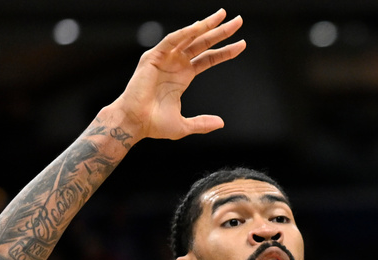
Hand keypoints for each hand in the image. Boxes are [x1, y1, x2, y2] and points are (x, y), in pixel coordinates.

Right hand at [111, 9, 245, 141]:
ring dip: (206, 25)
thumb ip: (202, 123)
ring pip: (189, 37)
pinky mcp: (153, 57)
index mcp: (183, 76)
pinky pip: (171, 40)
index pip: (208, 58)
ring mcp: (165, 58)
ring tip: (223, 16)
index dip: (225, 51)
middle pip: (202, 43)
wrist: (134, 123)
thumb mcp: (184, 126)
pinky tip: (200, 26)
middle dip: (221, 32)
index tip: (242, 44)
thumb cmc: (154, 124)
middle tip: (239, 21)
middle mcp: (176, 64)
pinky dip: (185, 32)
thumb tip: (221, 123)